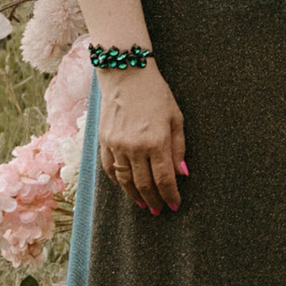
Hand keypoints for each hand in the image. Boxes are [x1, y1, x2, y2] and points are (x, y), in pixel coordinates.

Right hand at [98, 62, 187, 215]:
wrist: (126, 75)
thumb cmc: (156, 94)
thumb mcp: (175, 117)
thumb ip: (179, 148)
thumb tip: (182, 174)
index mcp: (156, 141)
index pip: (164, 178)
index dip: (170, 195)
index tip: (175, 205)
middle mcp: (134, 147)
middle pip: (144, 184)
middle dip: (153, 200)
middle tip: (159, 211)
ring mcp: (116, 145)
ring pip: (125, 180)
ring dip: (134, 195)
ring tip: (143, 204)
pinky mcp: (103, 141)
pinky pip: (109, 168)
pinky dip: (118, 181)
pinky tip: (125, 187)